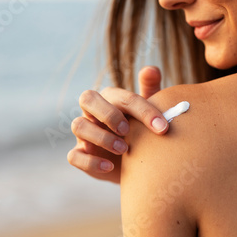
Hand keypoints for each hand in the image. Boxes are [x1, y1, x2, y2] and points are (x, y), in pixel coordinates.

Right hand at [67, 66, 167, 183]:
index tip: (162, 127)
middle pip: (87, 98)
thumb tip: (151, 69)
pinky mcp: (80, 154)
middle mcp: (93, 112)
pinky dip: (91, 162)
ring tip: (124, 150)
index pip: (121, 96)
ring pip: (78, 126)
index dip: (142, 110)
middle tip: (128, 130)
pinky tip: (110, 167)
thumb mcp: (150, 112)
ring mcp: (84, 133)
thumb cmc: (143, 131)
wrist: (139, 164)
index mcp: (110, 98)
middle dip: (108, 114)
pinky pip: (74, 156)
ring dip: (101, 137)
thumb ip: (150, 90)